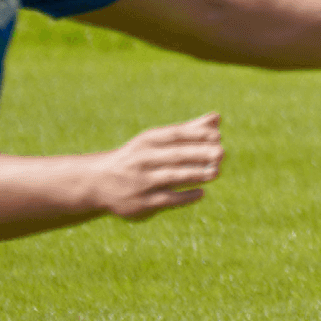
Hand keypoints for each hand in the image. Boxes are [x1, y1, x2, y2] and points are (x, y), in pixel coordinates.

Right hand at [94, 112, 223, 219]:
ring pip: (173, 177)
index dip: (197, 134)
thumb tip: (217, 118)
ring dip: (196, 174)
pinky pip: (168, 199)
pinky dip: (186, 196)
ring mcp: (141, 181)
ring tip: (217, 172)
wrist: (99, 183)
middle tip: (222, 152)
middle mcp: (143, 160)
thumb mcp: (156, 142)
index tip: (217, 134)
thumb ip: (188, 130)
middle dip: (200, 153)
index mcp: (146, 141)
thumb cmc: (138, 158)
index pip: (174, 135)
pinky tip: (201, 192)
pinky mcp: (142, 202)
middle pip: (176, 155)